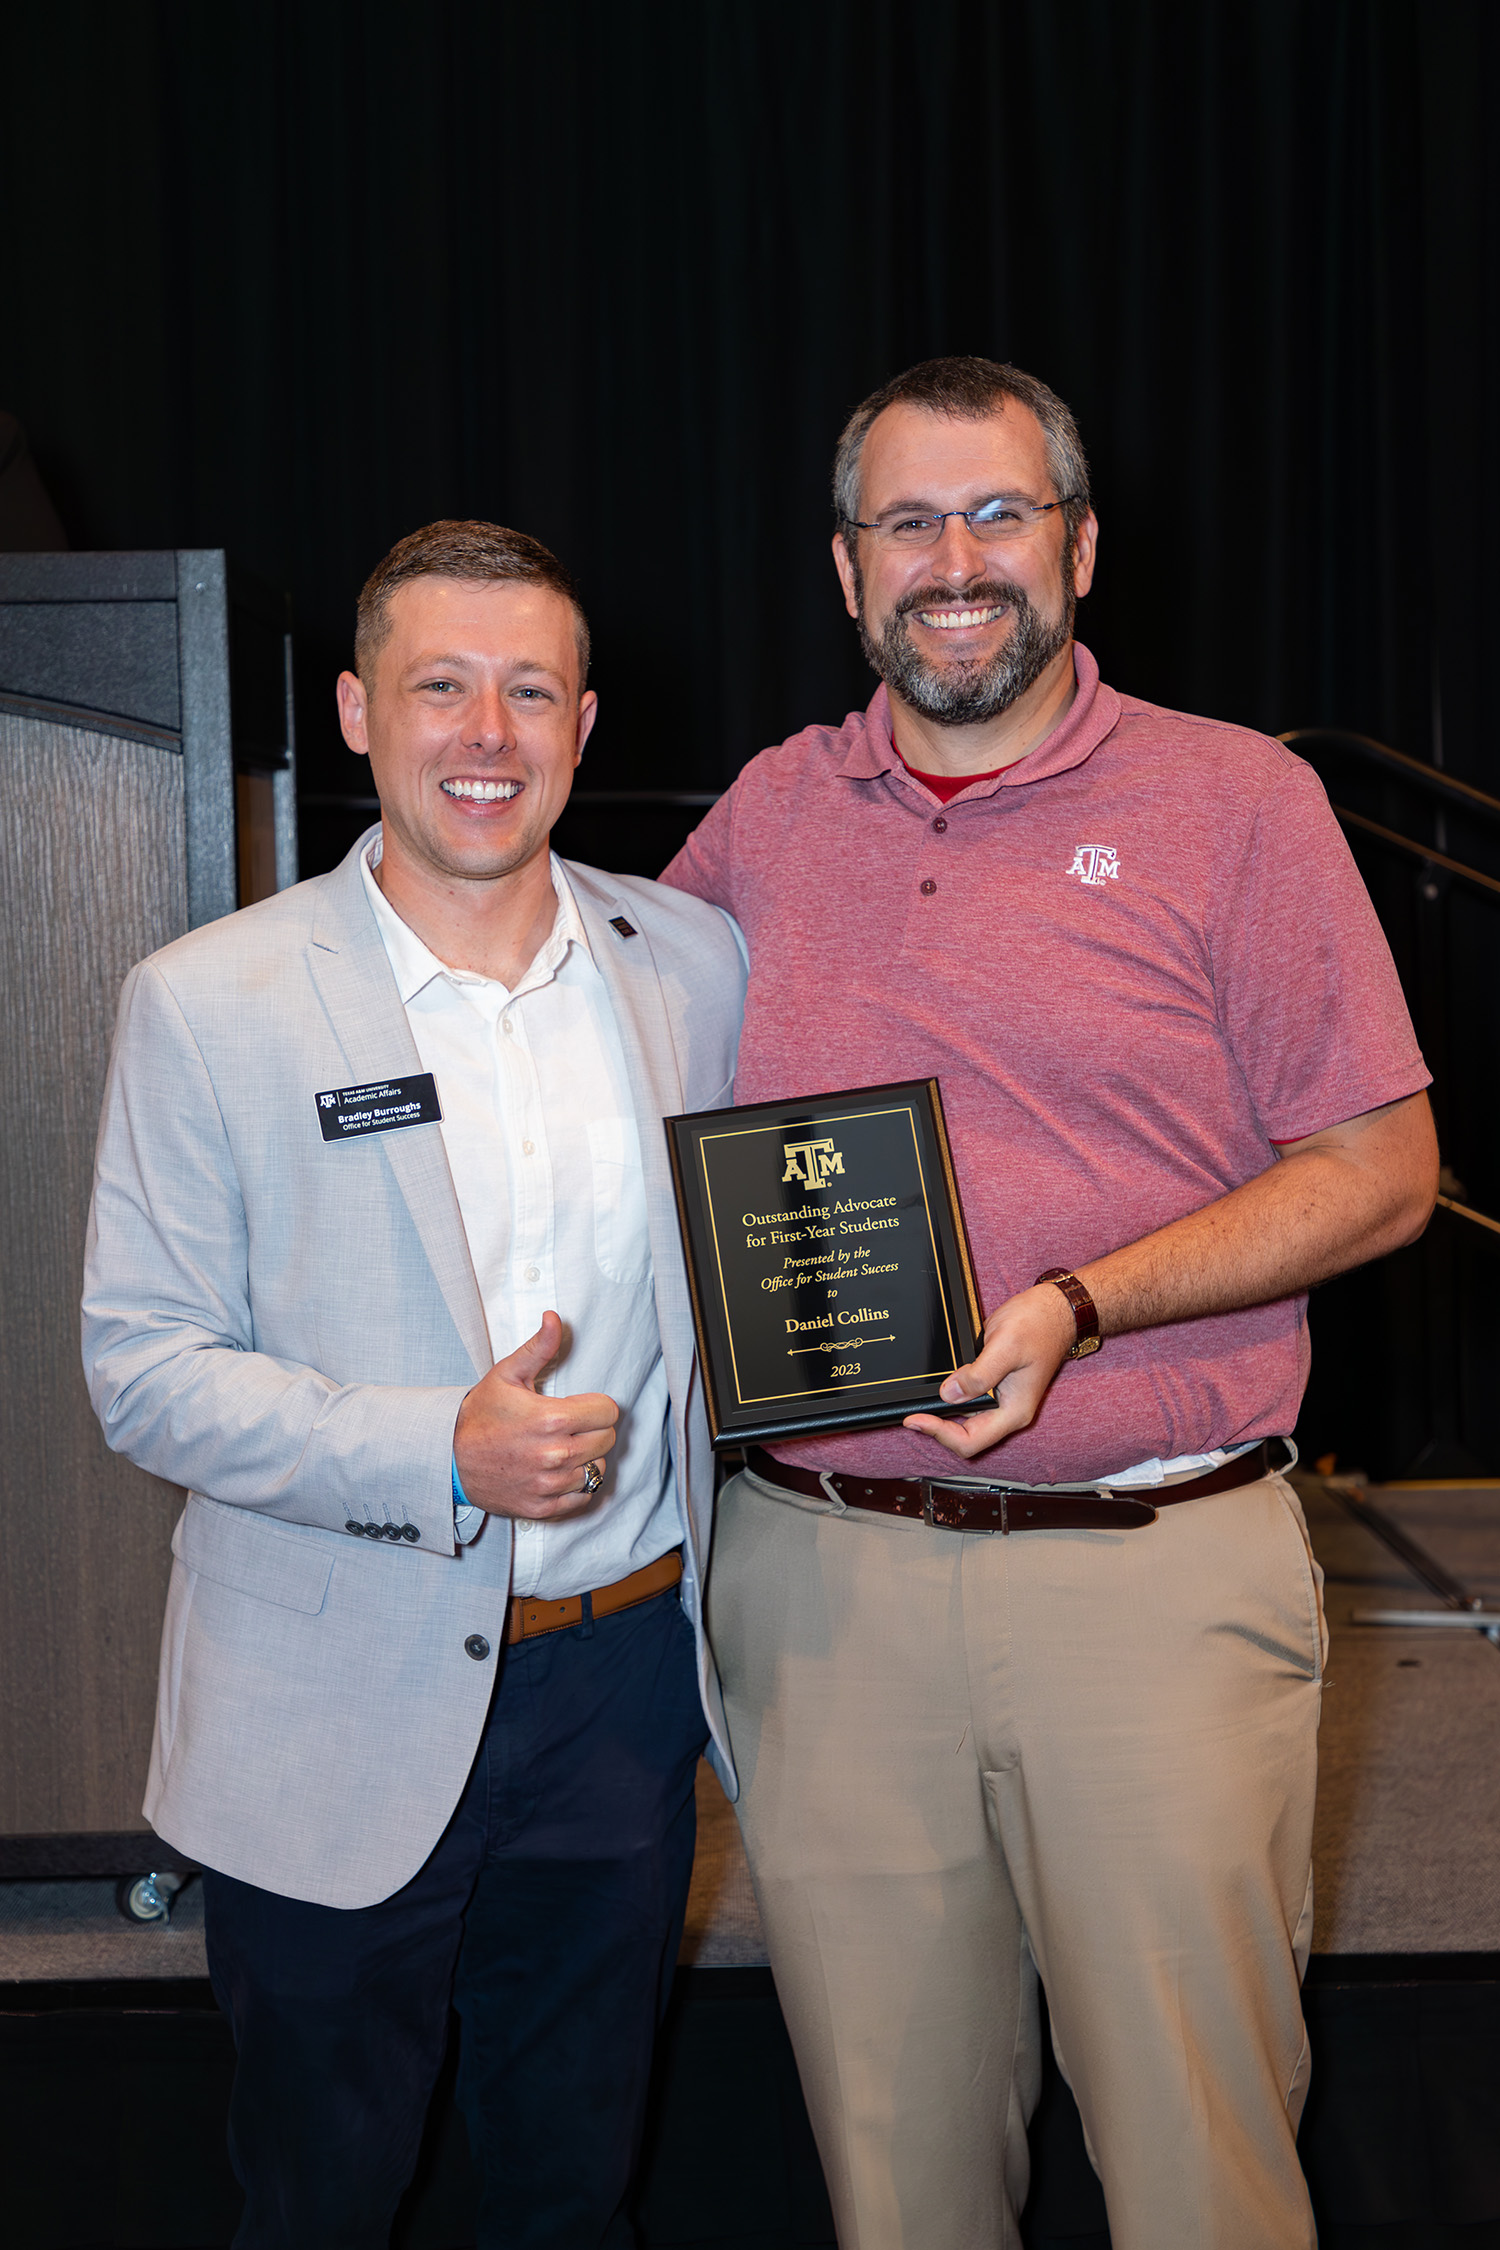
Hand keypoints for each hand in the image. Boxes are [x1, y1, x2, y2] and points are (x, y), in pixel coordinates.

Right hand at [452, 1311, 618, 1519]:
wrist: (448, 1458)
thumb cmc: (480, 1415)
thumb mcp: (507, 1374)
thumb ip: (538, 1347)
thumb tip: (554, 1319)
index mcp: (552, 1419)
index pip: (608, 1412)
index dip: (596, 1405)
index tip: (580, 1407)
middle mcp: (555, 1455)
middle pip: (607, 1440)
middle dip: (593, 1429)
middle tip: (570, 1426)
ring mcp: (549, 1485)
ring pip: (597, 1469)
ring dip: (586, 1458)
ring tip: (562, 1447)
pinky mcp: (542, 1508)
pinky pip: (583, 1497)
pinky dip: (576, 1485)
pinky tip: (558, 1470)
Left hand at [902, 1283, 1076, 1460]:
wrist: (1053, 1310)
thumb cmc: (1038, 1325)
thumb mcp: (1005, 1346)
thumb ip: (978, 1374)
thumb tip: (948, 1394)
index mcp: (1014, 1411)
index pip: (971, 1441)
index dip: (940, 1434)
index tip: (916, 1418)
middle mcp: (1007, 1412)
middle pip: (965, 1437)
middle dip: (937, 1428)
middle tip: (912, 1413)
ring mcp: (1001, 1401)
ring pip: (965, 1422)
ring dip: (942, 1416)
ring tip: (919, 1404)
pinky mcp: (994, 1387)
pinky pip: (968, 1403)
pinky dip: (950, 1399)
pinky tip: (938, 1389)